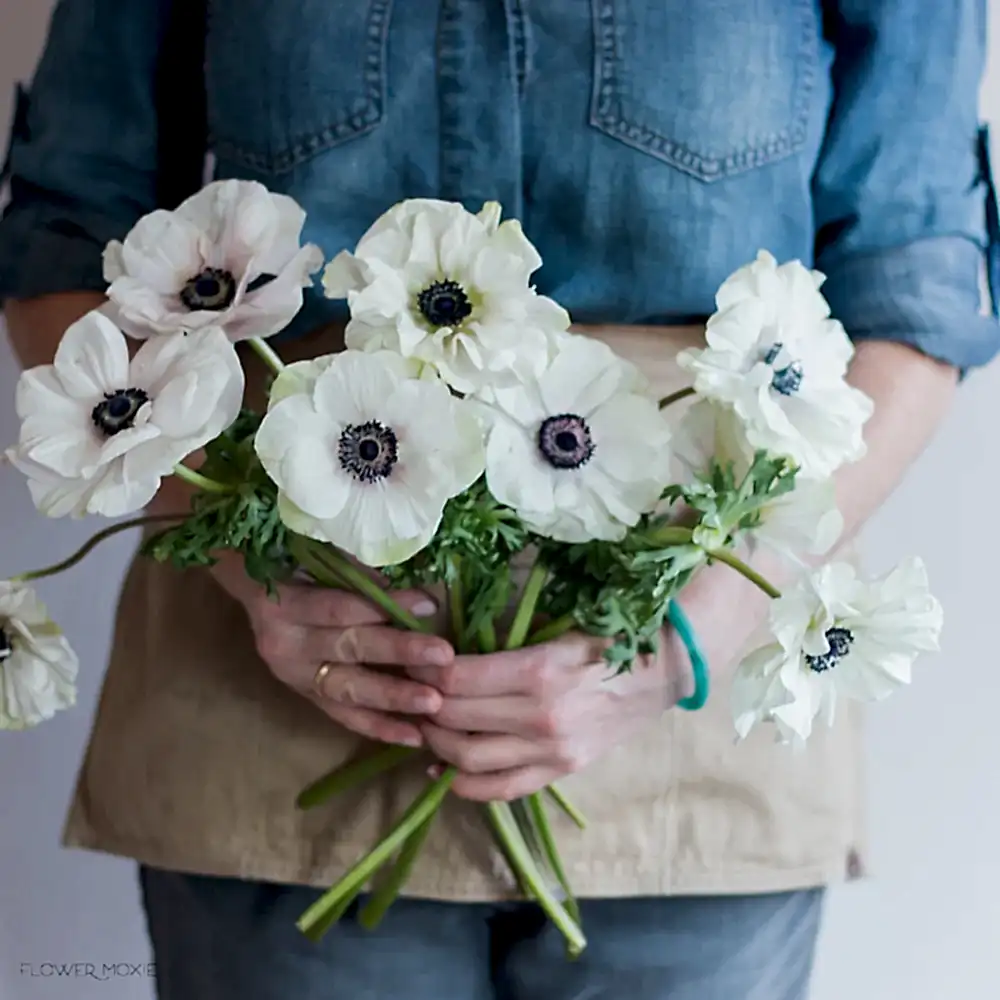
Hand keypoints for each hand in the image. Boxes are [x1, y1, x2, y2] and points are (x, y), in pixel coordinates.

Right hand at [211, 552, 454, 745]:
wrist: (255, 591)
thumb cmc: (293, 564)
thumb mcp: (314, 557)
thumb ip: (353, 571)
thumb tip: (406, 586)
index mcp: (284, 605)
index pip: (342, 606)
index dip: (386, 606)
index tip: (429, 603)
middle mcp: (286, 646)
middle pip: (350, 648)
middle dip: (401, 653)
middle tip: (444, 657)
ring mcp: (295, 677)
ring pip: (349, 690)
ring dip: (394, 697)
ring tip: (435, 703)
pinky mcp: (307, 697)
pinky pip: (345, 717)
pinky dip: (379, 727)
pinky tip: (414, 737)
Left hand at [406, 629, 692, 800]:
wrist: (665, 667)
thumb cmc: (610, 634)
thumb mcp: (556, 625)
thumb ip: (505, 641)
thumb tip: (450, 653)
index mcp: (538, 671)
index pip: (456, 679)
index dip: (425, 671)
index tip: (412, 661)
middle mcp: (540, 717)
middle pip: (454, 717)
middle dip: (421, 705)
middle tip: (410, 691)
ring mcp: (552, 751)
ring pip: (469, 758)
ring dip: (435, 744)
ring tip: (425, 726)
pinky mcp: (562, 770)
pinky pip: (502, 788)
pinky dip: (465, 785)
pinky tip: (443, 771)